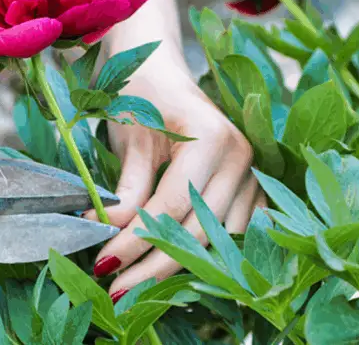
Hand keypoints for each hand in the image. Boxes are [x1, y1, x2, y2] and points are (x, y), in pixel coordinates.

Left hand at [84, 62, 265, 300]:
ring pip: (218, 239)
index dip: (138, 240)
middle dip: (155, 265)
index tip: (105, 264)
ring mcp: (252, 173)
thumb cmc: (138, 94)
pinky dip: (202, 254)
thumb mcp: (127, 139)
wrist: (159, 69)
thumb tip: (109, 233)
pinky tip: (170, 269)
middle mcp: (242, 157)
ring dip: (178, 266)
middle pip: (200, 230)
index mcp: (211, 137)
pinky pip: (232, 233)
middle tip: (117, 289)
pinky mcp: (250, 187)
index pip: (173, 205)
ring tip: (138, 285)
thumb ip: (126, 189)